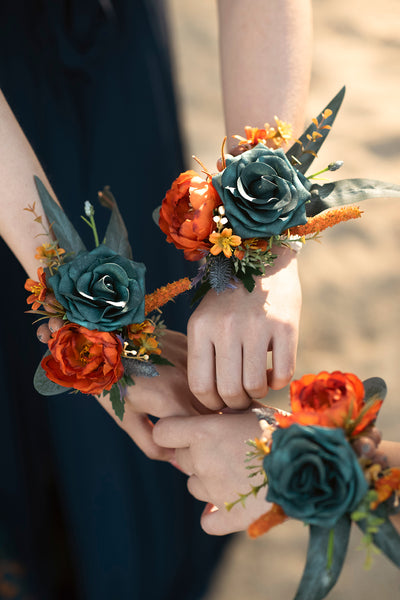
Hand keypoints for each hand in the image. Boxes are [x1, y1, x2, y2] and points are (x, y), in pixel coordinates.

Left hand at [37, 320, 205, 460]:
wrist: (101, 339)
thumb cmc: (111, 384)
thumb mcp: (126, 420)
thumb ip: (153, 445)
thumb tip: (176, 458)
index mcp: (170, 401)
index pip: (203, 433)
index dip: (198, 444)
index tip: (189, 447)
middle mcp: (186, 380)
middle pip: (215, 412)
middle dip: (209, 426)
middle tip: (195, 432)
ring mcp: (190, 359)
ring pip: (215, 389)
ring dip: (210, 402)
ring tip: (195, 407)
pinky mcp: (188, 345)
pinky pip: (207, 369)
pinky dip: (204, 380)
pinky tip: (191, 383)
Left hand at [153, 411, 271, 534]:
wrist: (312, 460)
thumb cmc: (282, 427)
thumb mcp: (251, 408)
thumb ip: (224, 411)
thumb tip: (211, 413)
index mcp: (203, 432)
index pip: (163, 432)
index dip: (172, 430)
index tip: (185, 429)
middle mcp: (203, 461)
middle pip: (181, 458)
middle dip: (196, 452)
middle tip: (225, 448)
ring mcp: (214, 491)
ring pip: (194, 486)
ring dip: (208, 479)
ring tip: (237, 471)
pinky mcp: (231, 517)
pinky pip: (208, 521)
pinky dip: (215, 516)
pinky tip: (231, 504)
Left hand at [187, 245, 300, 409]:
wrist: (265, 258)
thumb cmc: (231, 297)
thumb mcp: (207, 317)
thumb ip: (205, 352)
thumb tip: (212, 400)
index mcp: (200, 327)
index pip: (200, 385)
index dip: (211, 404)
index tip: (220, 403)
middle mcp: (225, 327)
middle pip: (229, 391)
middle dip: (236, 403)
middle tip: (242, 397)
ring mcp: (256, 326)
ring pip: (255, 386)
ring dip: (258, 393)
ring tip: (258, 383)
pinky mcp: (286, 325)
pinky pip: (283, 373)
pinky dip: (279, 382)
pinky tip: (275, 373)